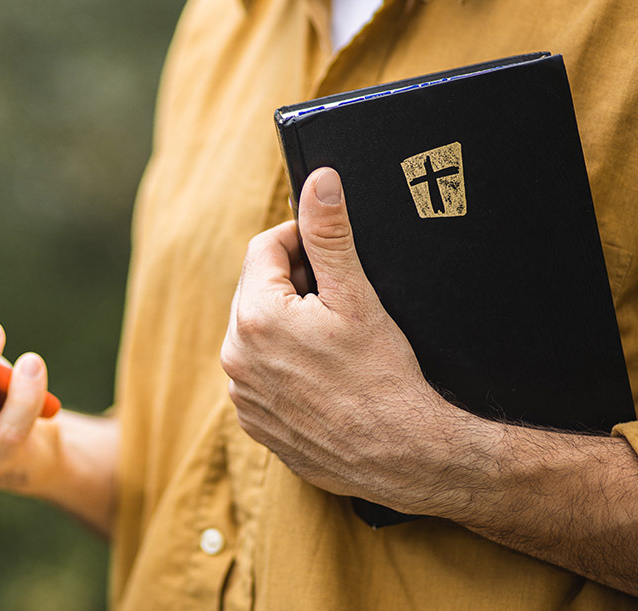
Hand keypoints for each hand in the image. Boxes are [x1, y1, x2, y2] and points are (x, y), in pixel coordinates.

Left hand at [220, 167, 476, 514]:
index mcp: (255, 317)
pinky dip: (284, 367)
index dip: (301, 243)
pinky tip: (323, 375)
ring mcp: (242, 394)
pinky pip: (260, 375)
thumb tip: (320, 181)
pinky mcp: (253, 422)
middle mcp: (236, 356)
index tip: (330, 258)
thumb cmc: (384, 377)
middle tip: (338, 305)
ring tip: (333, 344)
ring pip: (257, 333)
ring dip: (287, 327)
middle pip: (257, 291)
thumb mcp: (357, 297)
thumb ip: (329, 234)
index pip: (264, 249)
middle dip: (294, 287)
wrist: (402, 456)